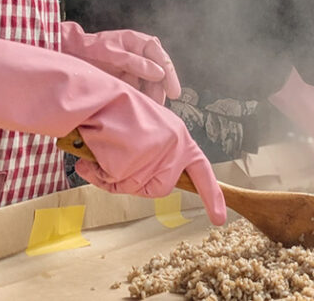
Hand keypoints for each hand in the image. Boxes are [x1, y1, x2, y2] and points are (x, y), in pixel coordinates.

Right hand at [0, 39, 225, 224]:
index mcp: (181, 138)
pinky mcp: (133, 164)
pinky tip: (94, 154)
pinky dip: (98, 174)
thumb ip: (158, 152)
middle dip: (136, 182)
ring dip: (112, 176)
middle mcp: (174, 148)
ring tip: (104, 149)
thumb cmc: (117, 111)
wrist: (97, 95)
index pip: (201, 172)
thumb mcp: (150, 128)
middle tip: (117, 160)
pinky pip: (113, 183)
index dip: (211, 196)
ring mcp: (155, 157)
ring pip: (133, 188)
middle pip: (159, 188)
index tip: (219, 218)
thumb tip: (148, 181)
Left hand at [60, 22, 180, 104]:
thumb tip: (159, 73)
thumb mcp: (111, 54)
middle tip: (162, 104)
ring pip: (151, 82)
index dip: (169, 73)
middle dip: (161, 88)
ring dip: (153, 95)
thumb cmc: (89, 49)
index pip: (160, 56)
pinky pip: (140, 89)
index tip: (173, 90)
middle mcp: (141, 54)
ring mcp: (136, 67)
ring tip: (152, 109)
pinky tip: (144, 107)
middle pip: (159, 71)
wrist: (71, 55)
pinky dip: (143, 98)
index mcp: (139, 42)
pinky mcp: (129, 78)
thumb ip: (134, 62)